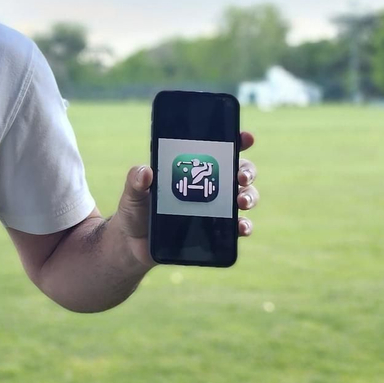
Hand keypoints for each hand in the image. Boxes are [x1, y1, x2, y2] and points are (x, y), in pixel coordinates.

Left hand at [109, 131, 258, 268]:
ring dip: (249, 196)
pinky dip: (244, 226)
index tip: (245, 138)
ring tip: (242, 202)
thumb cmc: (135, 211)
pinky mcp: (217, 231)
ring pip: (244, 196)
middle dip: (247, 171)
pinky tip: (241, 227)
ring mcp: (216, 207)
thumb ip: (136, 181)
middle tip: (241, 176)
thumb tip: (145, 171)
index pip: (218, 150)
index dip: (236, 141)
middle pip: (239, 171)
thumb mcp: (133, 194)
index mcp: (191, 169)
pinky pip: (238, 226)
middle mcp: (210, 185)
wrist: (134, 244)